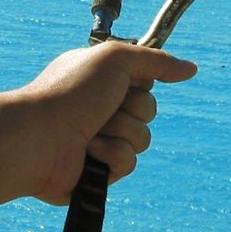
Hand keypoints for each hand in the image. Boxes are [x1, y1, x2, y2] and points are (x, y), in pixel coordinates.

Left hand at [18, 41, 196, 204]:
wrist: (39, 137)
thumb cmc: (69, 92)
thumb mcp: (114, 59)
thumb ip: (155, 61)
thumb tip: (191, 68)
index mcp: (102, 82)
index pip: (144, 83)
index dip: (139, 83)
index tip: (124, 81)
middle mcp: (101, 110)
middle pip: (149, 111)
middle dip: (132, 109)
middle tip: (104, 107)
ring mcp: (100, 141)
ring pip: (143, 139)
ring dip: (121, 132)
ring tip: (92, 131)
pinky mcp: (99, 172)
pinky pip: (128, 163)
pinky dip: (111, 155)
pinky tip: (87, 151)